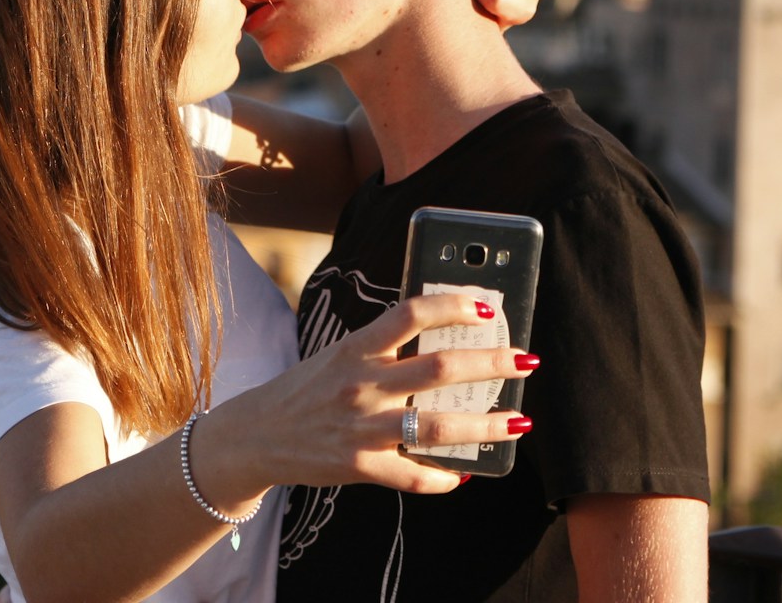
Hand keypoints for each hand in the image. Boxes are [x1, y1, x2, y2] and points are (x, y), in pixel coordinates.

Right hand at [202, 292, 536, 498]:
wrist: (256, 435)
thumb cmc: (308, 389)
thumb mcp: (339, 355)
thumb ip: (382, 346)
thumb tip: (443, 334)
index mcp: (356, 348)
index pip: (410, 314)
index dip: (452, 305)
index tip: (486, 304)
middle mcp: (361, 384)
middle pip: (438, 369)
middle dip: (491, 363)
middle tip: (525, 360)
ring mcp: (361, 427)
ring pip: (437, 427)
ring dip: (486, 425)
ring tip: (519, 421)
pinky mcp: (359, 466)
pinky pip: (413, 476)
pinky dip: (443, 477)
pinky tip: (462, 473)